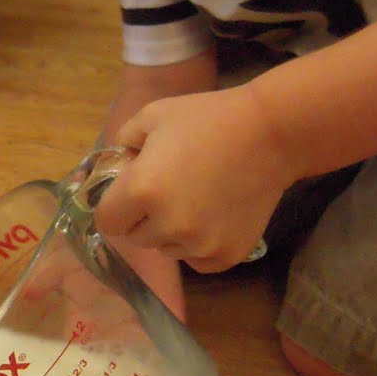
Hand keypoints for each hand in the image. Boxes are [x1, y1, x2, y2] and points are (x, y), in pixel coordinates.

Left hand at [92, 83, 293, 272]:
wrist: (269, 133)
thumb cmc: (208, 119)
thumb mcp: (152, 116)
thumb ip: (122, 143)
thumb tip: (114, 167)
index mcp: (141, 191)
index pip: (107, 222)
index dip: (115, 206)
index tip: (129, 194)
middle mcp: (167, 225)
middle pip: (136, 237)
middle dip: (143, 217)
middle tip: (168, 189)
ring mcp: (199, 244)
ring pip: (166, 248)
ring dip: (171, 231)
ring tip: (195, 198)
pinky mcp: (226, 255)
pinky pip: (195, 259)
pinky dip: (198, 245)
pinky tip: (212, 216)